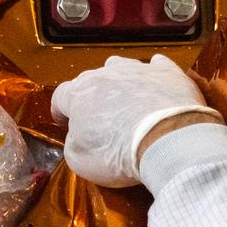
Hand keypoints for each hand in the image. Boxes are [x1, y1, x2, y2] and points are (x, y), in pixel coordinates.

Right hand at [49, 55, 221, 187]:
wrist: (164, 141)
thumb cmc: (118, 153)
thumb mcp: (80, 160)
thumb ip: (73, 143)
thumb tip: (78, 137)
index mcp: (78, 95)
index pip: (60, 97)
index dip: (61, 110)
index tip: (66, 122)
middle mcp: (105, 76)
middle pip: (90, 79)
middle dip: (90, 96)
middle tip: (97, 117)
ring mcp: (137, 71)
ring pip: (120, 66)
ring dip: (119, 78)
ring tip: (124, 95)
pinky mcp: (166, 74)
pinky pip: (158, 65)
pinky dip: (155, 73)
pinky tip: (157, 80)